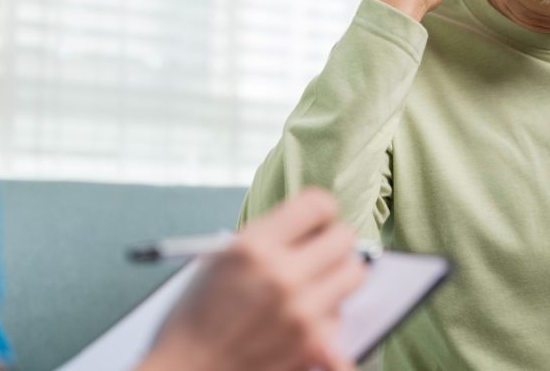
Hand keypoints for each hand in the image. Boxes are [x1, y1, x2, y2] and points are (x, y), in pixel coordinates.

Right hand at [138, 189, 365, 370]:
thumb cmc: (195, 318)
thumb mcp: (219, 261)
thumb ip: (264, 240)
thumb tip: (305, 230)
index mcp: (253, 246)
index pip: (317, 205)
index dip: (320, 211)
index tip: (317, 221)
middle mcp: (281, 275)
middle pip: (344, 238)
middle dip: (333, 242)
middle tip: (320, 251)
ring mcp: (302, 312)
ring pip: (354, 275)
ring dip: (337, 277)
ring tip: (313, 285)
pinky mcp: (314, 344)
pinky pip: (341, 316)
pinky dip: (327, 317)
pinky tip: (305, 318)